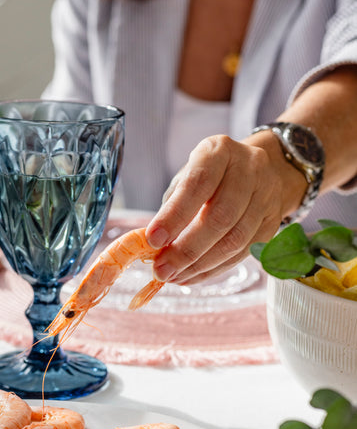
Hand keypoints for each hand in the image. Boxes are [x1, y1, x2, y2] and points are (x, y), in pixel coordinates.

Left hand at [145, 133, 305, 284]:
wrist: (259, 169)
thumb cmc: (212, 175)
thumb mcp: (188, 177)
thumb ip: (172, 206)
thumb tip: (154, 246)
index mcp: (220, 151)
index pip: (198, 183)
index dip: (175, 215)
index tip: (153, 240)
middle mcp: (250, 169)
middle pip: (221, 217)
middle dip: (187, 249)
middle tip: (162, 269)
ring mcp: (267, 196)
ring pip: (235, 240)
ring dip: (200, 265)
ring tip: (174, 276)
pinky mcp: (274, 222)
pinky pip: (243, 253)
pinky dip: (215, 269)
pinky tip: (193, 275)